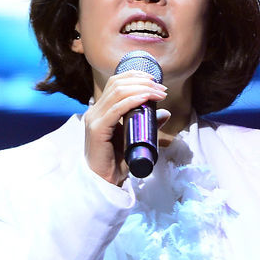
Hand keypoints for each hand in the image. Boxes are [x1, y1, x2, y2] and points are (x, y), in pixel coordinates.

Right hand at [84, 71, 168, 185]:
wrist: (105, 182)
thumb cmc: (118, 162)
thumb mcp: (136, 138)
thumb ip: (148, 124)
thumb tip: (165, 113)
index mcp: (101, 110)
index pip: (115, 83)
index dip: (135, 76)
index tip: (155, 80)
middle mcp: (95, 111)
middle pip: (117, 84)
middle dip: (142, 81)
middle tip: (161, 88)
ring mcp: (94, 119)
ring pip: (117, 92)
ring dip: (142, 89)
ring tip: (159, 92)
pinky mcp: (97, 130)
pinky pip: (116, 109)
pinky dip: (133, 100)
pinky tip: (146, 98)